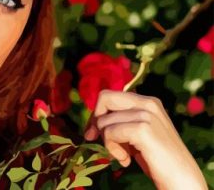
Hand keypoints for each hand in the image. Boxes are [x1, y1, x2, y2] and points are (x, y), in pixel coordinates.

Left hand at [83, 89, 207, 189]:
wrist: (183, 180)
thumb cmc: (157, 159)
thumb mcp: (137, 134)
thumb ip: (121, 122)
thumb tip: (92, 122)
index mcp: (147, 102)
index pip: (109, 95)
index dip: (96, 113)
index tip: (93, 133)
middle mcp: (148, 103)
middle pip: (104, 98)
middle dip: (96, 122)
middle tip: (102, 141)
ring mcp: (147, 115)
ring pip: (104, 121)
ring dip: (108, 143)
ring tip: (124, 156)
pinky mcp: (143, 129)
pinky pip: (110, 133)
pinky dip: (112, 149)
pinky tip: (126, 160)